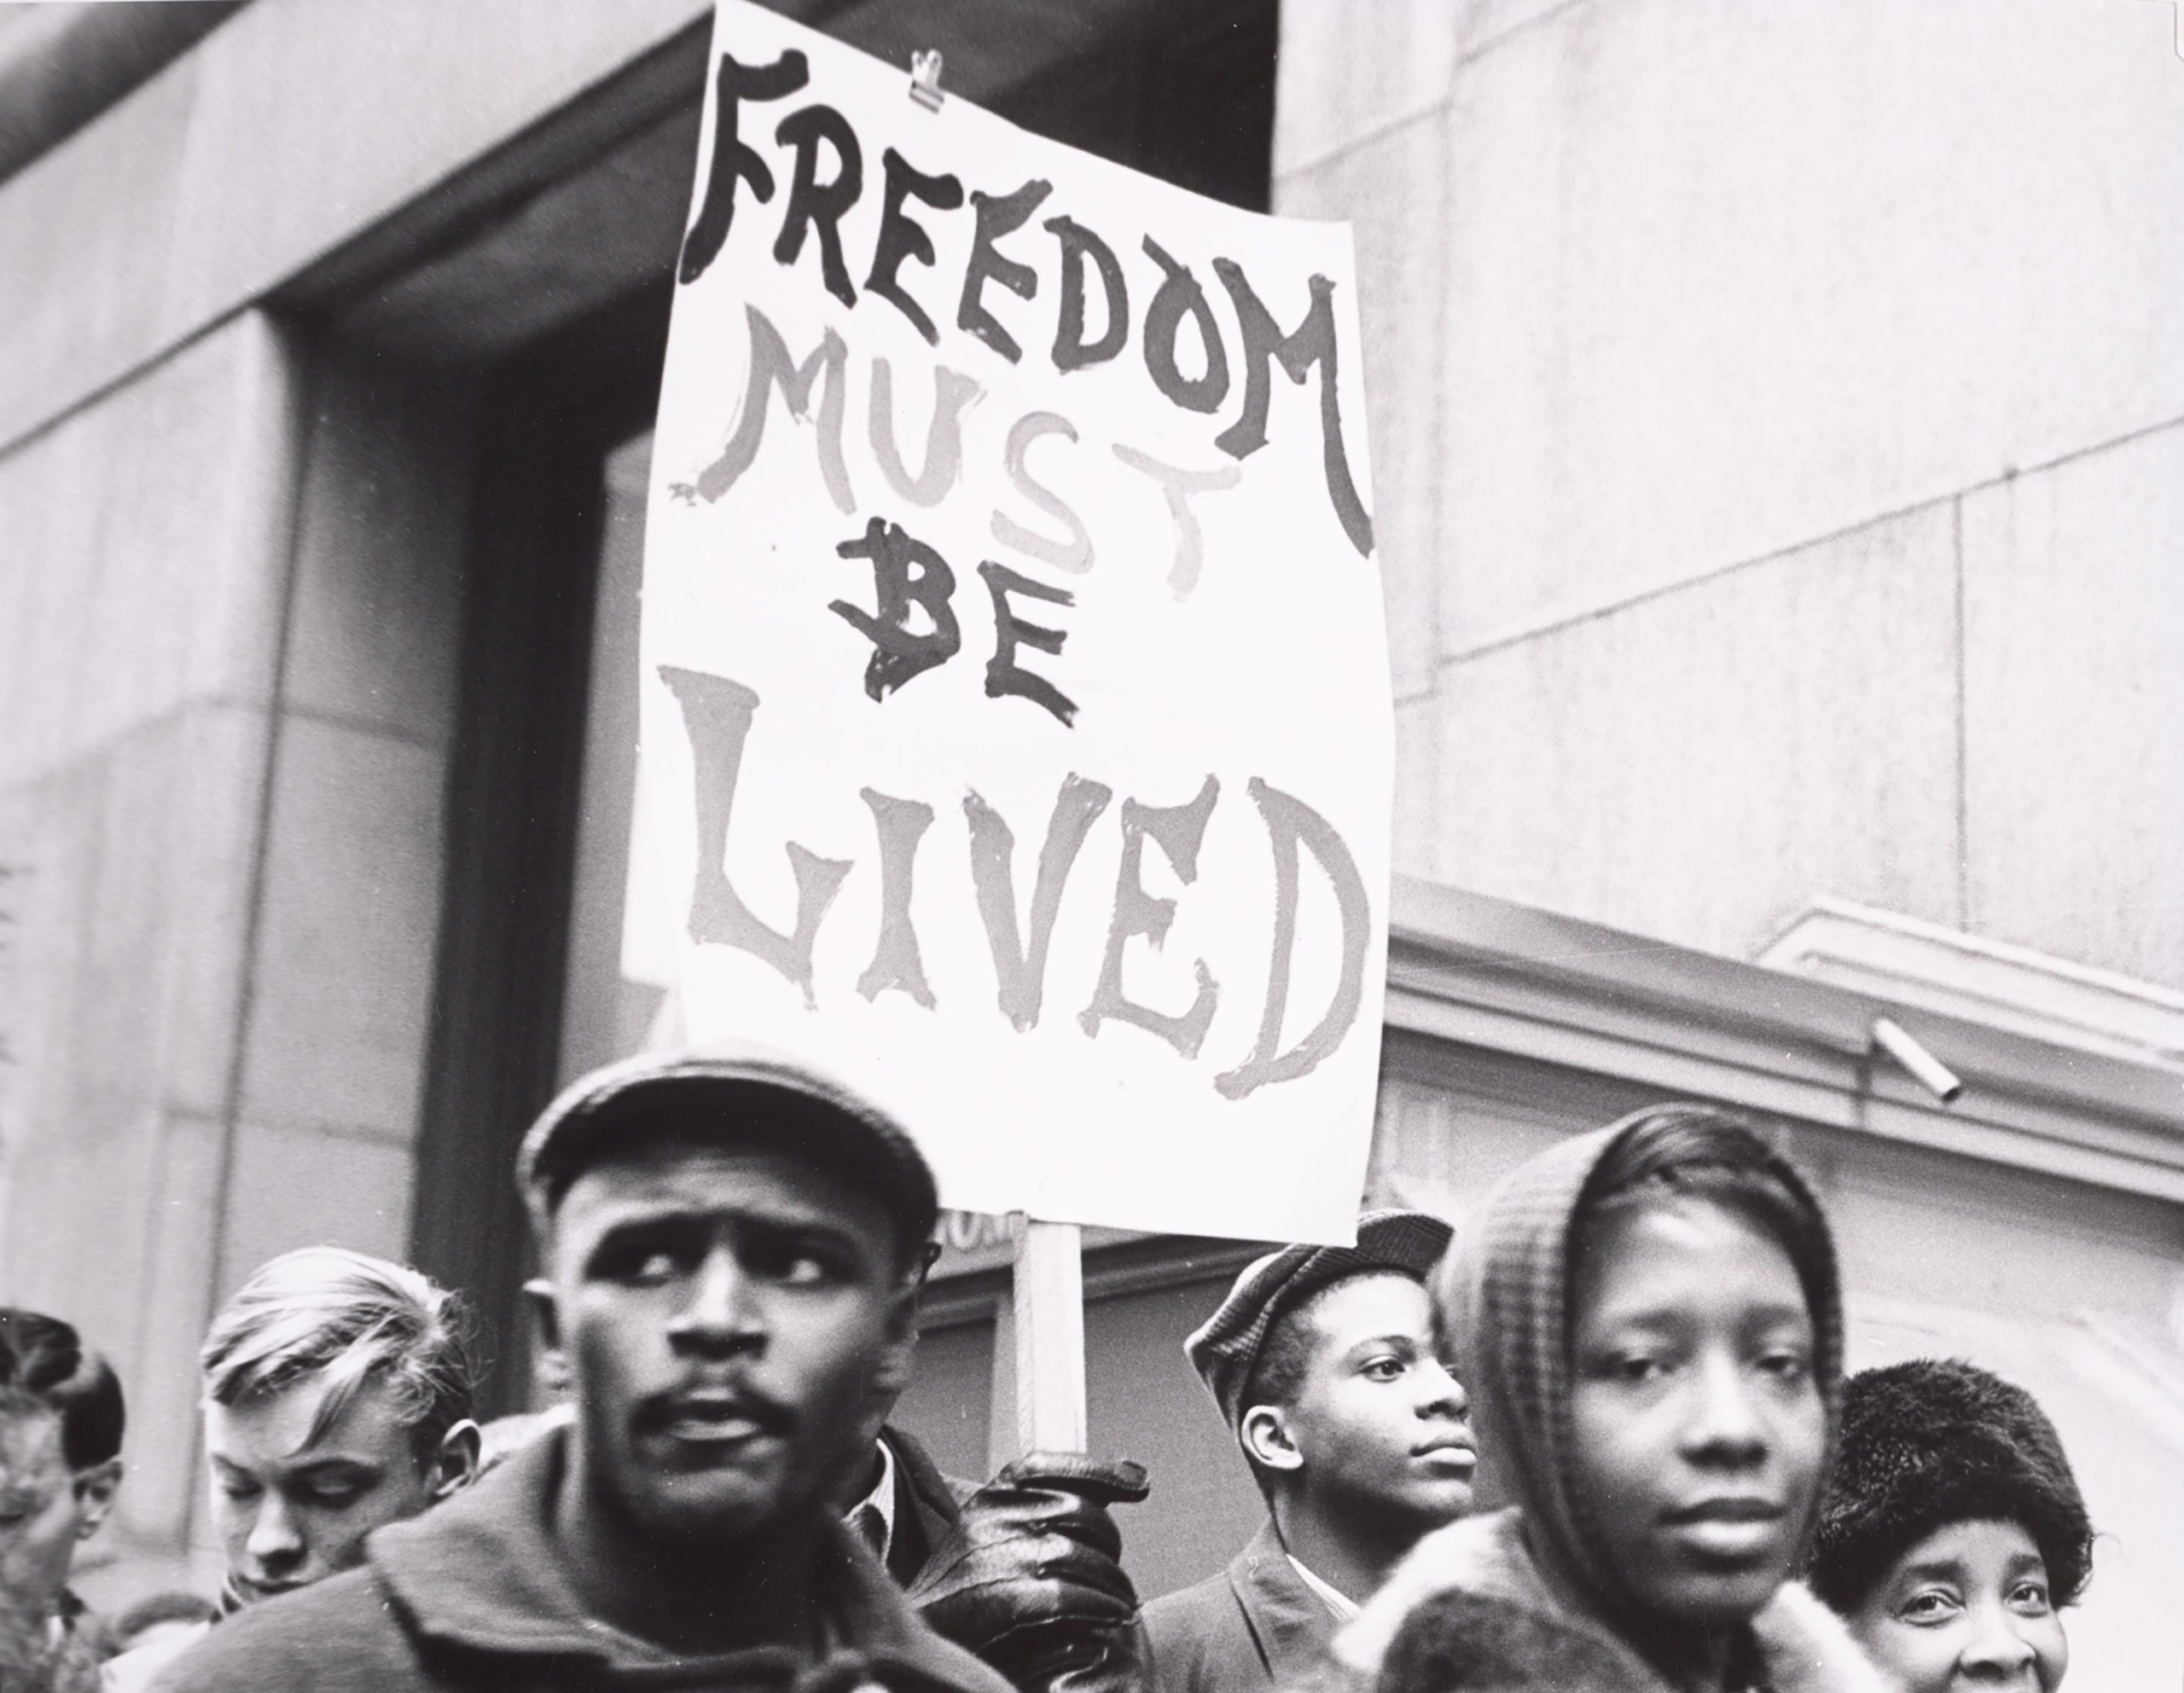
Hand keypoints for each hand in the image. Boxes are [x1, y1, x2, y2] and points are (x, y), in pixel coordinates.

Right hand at [906, 1453, 1151, 1692]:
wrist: (920, 1643)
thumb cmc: (966, 1592)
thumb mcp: (995, 1538)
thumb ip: (1051, 1507)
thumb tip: (1133, 1473)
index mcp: (986, 1498)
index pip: (1048, 1464)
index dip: (1099, 1470)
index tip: (1140, 1485)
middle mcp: (989, 1518)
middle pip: (1075, 1511)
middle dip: (1110, 1542)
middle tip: (1121, 1573)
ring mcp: (992, 1558)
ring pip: (1077, 1555)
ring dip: (1112, 1582)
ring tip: (1124, 1604)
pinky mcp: (999, 1602)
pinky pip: (1068, 1596)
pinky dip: (1097, 1606)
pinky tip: (1108, 1619)